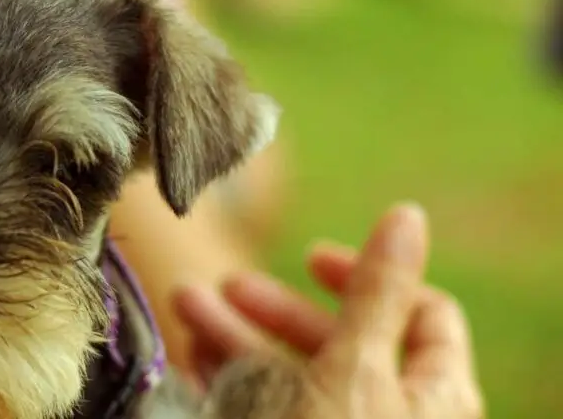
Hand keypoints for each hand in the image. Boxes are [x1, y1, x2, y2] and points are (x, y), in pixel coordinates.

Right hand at [173, 203, 483, 417]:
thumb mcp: (357, 372)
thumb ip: (377, 295)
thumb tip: (407, 214)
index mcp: (432, 395)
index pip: (420, 313)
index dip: (369, 275)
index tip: (307, 258)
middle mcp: (384, 415)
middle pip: (337, 340)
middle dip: (273, 308)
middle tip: (222, 287)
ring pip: (288, 373)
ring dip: (235, 334)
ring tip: (182, 307)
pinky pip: (258, 407)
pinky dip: (226, 377)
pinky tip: (187, 356)